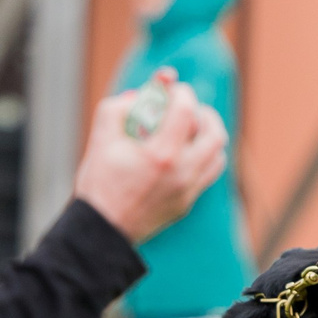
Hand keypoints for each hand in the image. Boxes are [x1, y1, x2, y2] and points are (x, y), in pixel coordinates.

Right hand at [71, 73, 229, 243]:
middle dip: (205, 113)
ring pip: (218, 155)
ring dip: (208, 136)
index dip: (182, 93)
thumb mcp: (101, 138)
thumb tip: (140, 93)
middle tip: (189, 107)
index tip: (173, 88)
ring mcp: (189, 190)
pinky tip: (185, 151)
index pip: (186, 112)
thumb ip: (118, 108)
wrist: (103, 229)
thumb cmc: (99, 183)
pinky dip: (204, 156)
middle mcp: (183, 173)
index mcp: (162, 154)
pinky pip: (208, 173)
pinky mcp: (188, 202)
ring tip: (189, 128)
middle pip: (216, 134)